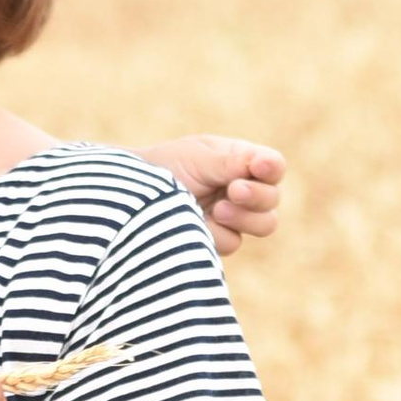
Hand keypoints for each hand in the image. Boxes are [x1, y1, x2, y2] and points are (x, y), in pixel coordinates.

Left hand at [139, 135, 284, 257]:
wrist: (127, 199)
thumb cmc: (162, 169)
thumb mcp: (197, 157)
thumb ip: (232, 161)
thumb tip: (263, 163)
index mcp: (240, 163)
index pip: (272, 166)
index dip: (270, 168)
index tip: (257, 167)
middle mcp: (242, 191)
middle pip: (272, 200)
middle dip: (257, 195)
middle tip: (233, 190)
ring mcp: (232, 219)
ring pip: (264, 224)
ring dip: (243, 217)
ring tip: (215, 210)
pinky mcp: (216, 242)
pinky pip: (232, 242)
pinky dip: (215, 233)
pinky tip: (194, 225)